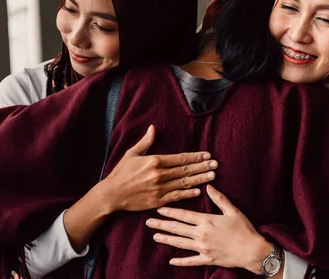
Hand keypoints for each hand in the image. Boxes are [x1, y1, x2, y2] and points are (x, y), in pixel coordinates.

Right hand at [97, 125, 218, 212]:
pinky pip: (177, 196)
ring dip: (200, 179)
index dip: (195, 157)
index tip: (207, 155)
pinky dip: (189, 194)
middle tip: (216, 164)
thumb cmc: (121, 172)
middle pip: (186, 170)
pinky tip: (199, 190)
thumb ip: (145, 142)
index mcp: (155, 161)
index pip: (181, 158)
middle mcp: (159, 175)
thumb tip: (153, 128)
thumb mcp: (132, 154)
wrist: (112, 194)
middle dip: (202, 167)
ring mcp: (160, 189)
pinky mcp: (158, 201)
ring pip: (185, 183)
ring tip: (213, 176)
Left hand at [146, 185, 272, 273]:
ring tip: (155, 236)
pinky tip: (171, 260)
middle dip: (162, 225)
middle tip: (148, 222)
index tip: (158, 209)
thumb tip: (208, 186)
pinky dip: (180, 261)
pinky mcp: (208, 259)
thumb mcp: (232, 210)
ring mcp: (203, 248)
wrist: (253, 251)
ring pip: (180, 243)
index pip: (184, 215)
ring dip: (167, 239)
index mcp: (207, 220)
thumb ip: (219, 198)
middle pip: (178, 228)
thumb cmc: (244, 229)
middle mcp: (202, 234)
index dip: (170, 212)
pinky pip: (191, 261)